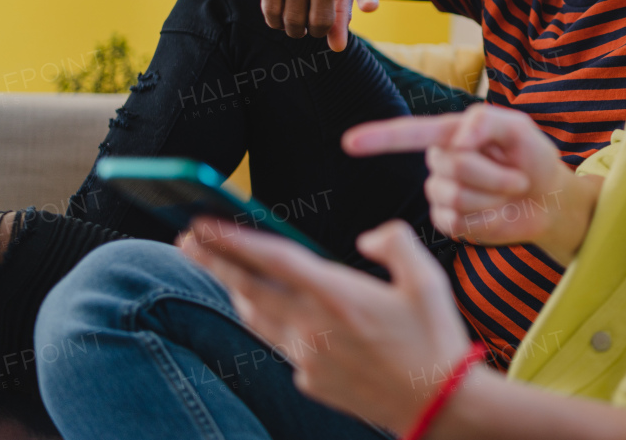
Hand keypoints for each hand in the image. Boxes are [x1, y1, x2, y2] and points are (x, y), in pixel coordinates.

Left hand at [179, 217, 470, 433]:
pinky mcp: (311, 381)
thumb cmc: (435, 340)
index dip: (231, 238)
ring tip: (220, 271)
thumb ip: (394, 242)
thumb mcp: (428, 278)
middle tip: (186, 239)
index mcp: (338, 295)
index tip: (202, 222)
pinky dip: (271, 323)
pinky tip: (277, 315)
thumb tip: (367, 239)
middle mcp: (312, 327)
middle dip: (212, 261)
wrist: (438, 404)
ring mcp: (307, 358)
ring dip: (234, 291)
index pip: (271, 259)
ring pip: (256, 318)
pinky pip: (281, 345)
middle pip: (247, 288)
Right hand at [253, 0, 378, 50]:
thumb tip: (337, 48)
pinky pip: (271, 10)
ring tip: (298, 23)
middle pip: (319, 20)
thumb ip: (344, 12)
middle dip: (317, 31)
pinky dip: (276, 22)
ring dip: (295, 30)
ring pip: (293, 19)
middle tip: (315, 26)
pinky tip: (281, 18)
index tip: (370, 7)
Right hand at [343, 106, 602, 264]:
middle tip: (516, 176)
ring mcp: (442, 195)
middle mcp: (440, 163)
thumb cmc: (532, 158)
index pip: (409, 134)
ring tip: (509, 192)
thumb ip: (487, 122)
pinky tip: (498, 213)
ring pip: (455, 197)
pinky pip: (458, 222)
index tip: (349, 142)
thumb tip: (457, 138)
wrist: (547, 200)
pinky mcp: (449, 223)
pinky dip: (488, 218)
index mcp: (450, 134)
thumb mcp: (518, 129)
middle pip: (451, 167)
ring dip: (493, 196)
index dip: (379, 138)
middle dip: (491, 173)